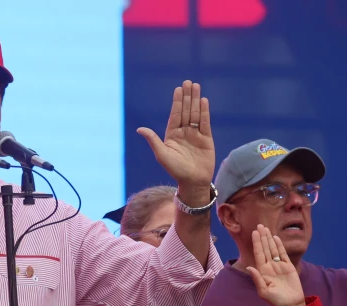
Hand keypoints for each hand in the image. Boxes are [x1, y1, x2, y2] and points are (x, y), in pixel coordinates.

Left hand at [137, 80, 214, 195]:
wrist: (192, 181)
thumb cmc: (175, 170)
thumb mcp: (162, 154)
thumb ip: (153, 140)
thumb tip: (139, 129)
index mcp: (172, 135)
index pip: (175, 115)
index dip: (177, 102)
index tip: (178, 89)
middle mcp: (184, 133)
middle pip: (186, 111)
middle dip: (187, 97)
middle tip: (188, 82)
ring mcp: (196, 135)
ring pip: (196, 114)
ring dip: (196, 100)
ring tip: (196, 87)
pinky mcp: (207, 139)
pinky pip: (205, 123)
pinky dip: (205, 112)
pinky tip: (204, 101)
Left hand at [246, 224, 305, 305]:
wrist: (291, 304)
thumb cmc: (276, 300)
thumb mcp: (264, 291)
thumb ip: (258, 279)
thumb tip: (250, 268)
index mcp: (262, 271)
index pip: (258, 254)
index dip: (257, 243)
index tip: (254, 233)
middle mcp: (269, 266)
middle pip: (265, 248)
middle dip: (262, 237)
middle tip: (260, 225)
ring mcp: (279, 265)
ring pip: (273, 249)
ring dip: (270, 239)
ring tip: (266, 229)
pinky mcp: (288, 266)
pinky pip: (283, 254)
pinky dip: (279, 246)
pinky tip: (276, 238)